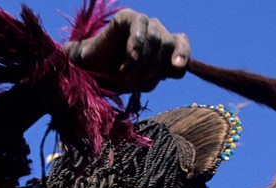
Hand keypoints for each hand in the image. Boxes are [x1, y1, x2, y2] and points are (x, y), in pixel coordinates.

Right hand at [70, 11, 189, 92]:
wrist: (92, 74)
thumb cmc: (119, 77)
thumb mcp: (145, 81)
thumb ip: (163, 73)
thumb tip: (178, 67)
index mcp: (163, 47)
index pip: (181, 43)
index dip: (183, 54)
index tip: (176, 67)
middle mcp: (156, 31)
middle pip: (168, 44)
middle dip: (154, 67)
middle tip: (136, 78)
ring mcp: (143, 23)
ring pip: (155, 38)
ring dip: (141, 62)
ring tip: (125, 72)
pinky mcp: (127, 17)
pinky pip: (140, 26)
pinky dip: (136, 45)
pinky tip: (130, 58)